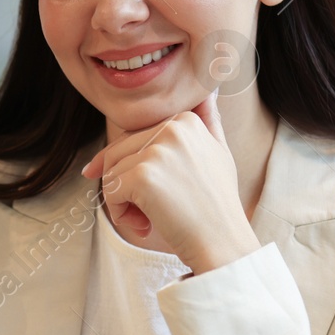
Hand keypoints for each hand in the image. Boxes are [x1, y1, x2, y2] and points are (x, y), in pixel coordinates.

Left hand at [79, 89, 260, 273]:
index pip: (134, 138)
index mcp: (186, 120)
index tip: (149, 194)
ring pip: (111, 171)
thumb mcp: (218, 154)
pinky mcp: (144, 174)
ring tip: (150, 219)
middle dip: (126, 187)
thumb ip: (208, 120)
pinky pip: (110, 191)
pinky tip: (146, 225)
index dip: (133, 169)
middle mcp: (172, 128)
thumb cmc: (217, 206)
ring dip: (122, 202)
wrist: (223, 243)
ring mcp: (158, 150)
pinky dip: (120, 214)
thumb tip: (209, 91)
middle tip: (151, 213)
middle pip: (118, 153)